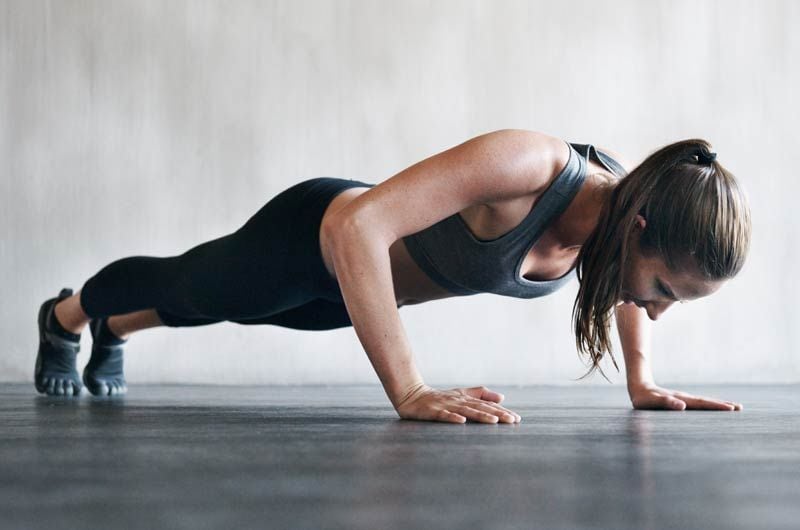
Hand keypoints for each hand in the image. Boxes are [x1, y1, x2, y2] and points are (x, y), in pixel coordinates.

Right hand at [395, 384, 521, 423]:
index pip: (486, 405)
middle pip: (480, 407)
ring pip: (465, 411)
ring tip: (494, 421)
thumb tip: (502, 397)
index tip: (516, 419)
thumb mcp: (460, 394)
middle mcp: (458, 401)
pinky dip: (452, 418)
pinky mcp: (432, 411)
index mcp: (465, 398)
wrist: (411, 395)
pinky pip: (444, 415)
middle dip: (496, 414)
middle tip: (512, 420)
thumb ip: (480, 394)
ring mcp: (445, 405)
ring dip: (480, 416)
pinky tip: (461, 421)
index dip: (502, 411)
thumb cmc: (438, 397)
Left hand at [629, 383, 742, 410]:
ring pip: (704, 402)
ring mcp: (684, 399)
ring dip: (718, 404)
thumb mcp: (652, 402)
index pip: (702, 404)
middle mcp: (685, 398)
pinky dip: (709, 405)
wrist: (638, 387)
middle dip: (722, 405)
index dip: (716, 406)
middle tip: (739, 408)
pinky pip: (698, 403)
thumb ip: (666, 403)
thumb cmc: (643, 398)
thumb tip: (682, 406)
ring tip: (733, 407)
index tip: (731, 409)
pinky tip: (714, 408)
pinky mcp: (681, 400)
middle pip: (707, 401)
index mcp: (681, 399)